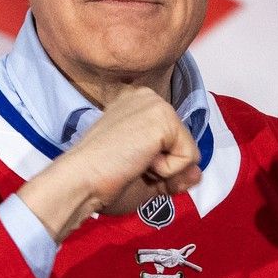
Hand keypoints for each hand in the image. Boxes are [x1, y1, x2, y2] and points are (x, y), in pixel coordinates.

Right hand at [18, 87, 200, 241]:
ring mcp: (156, 104)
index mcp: (135, 104)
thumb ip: (174, 172)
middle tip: (130, 167)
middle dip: (165, 168)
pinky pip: (188, 158)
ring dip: (165, 171)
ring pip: (188, 151)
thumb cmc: (101, 181)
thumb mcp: (146, 177)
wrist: (80, 181)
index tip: (125, 164)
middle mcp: (146, 96)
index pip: (170, 138)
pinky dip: (168, 171)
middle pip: (181, 143)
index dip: (158, 163)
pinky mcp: (163, 117)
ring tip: (133, 164)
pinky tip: (139, 162)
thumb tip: (197, 172)